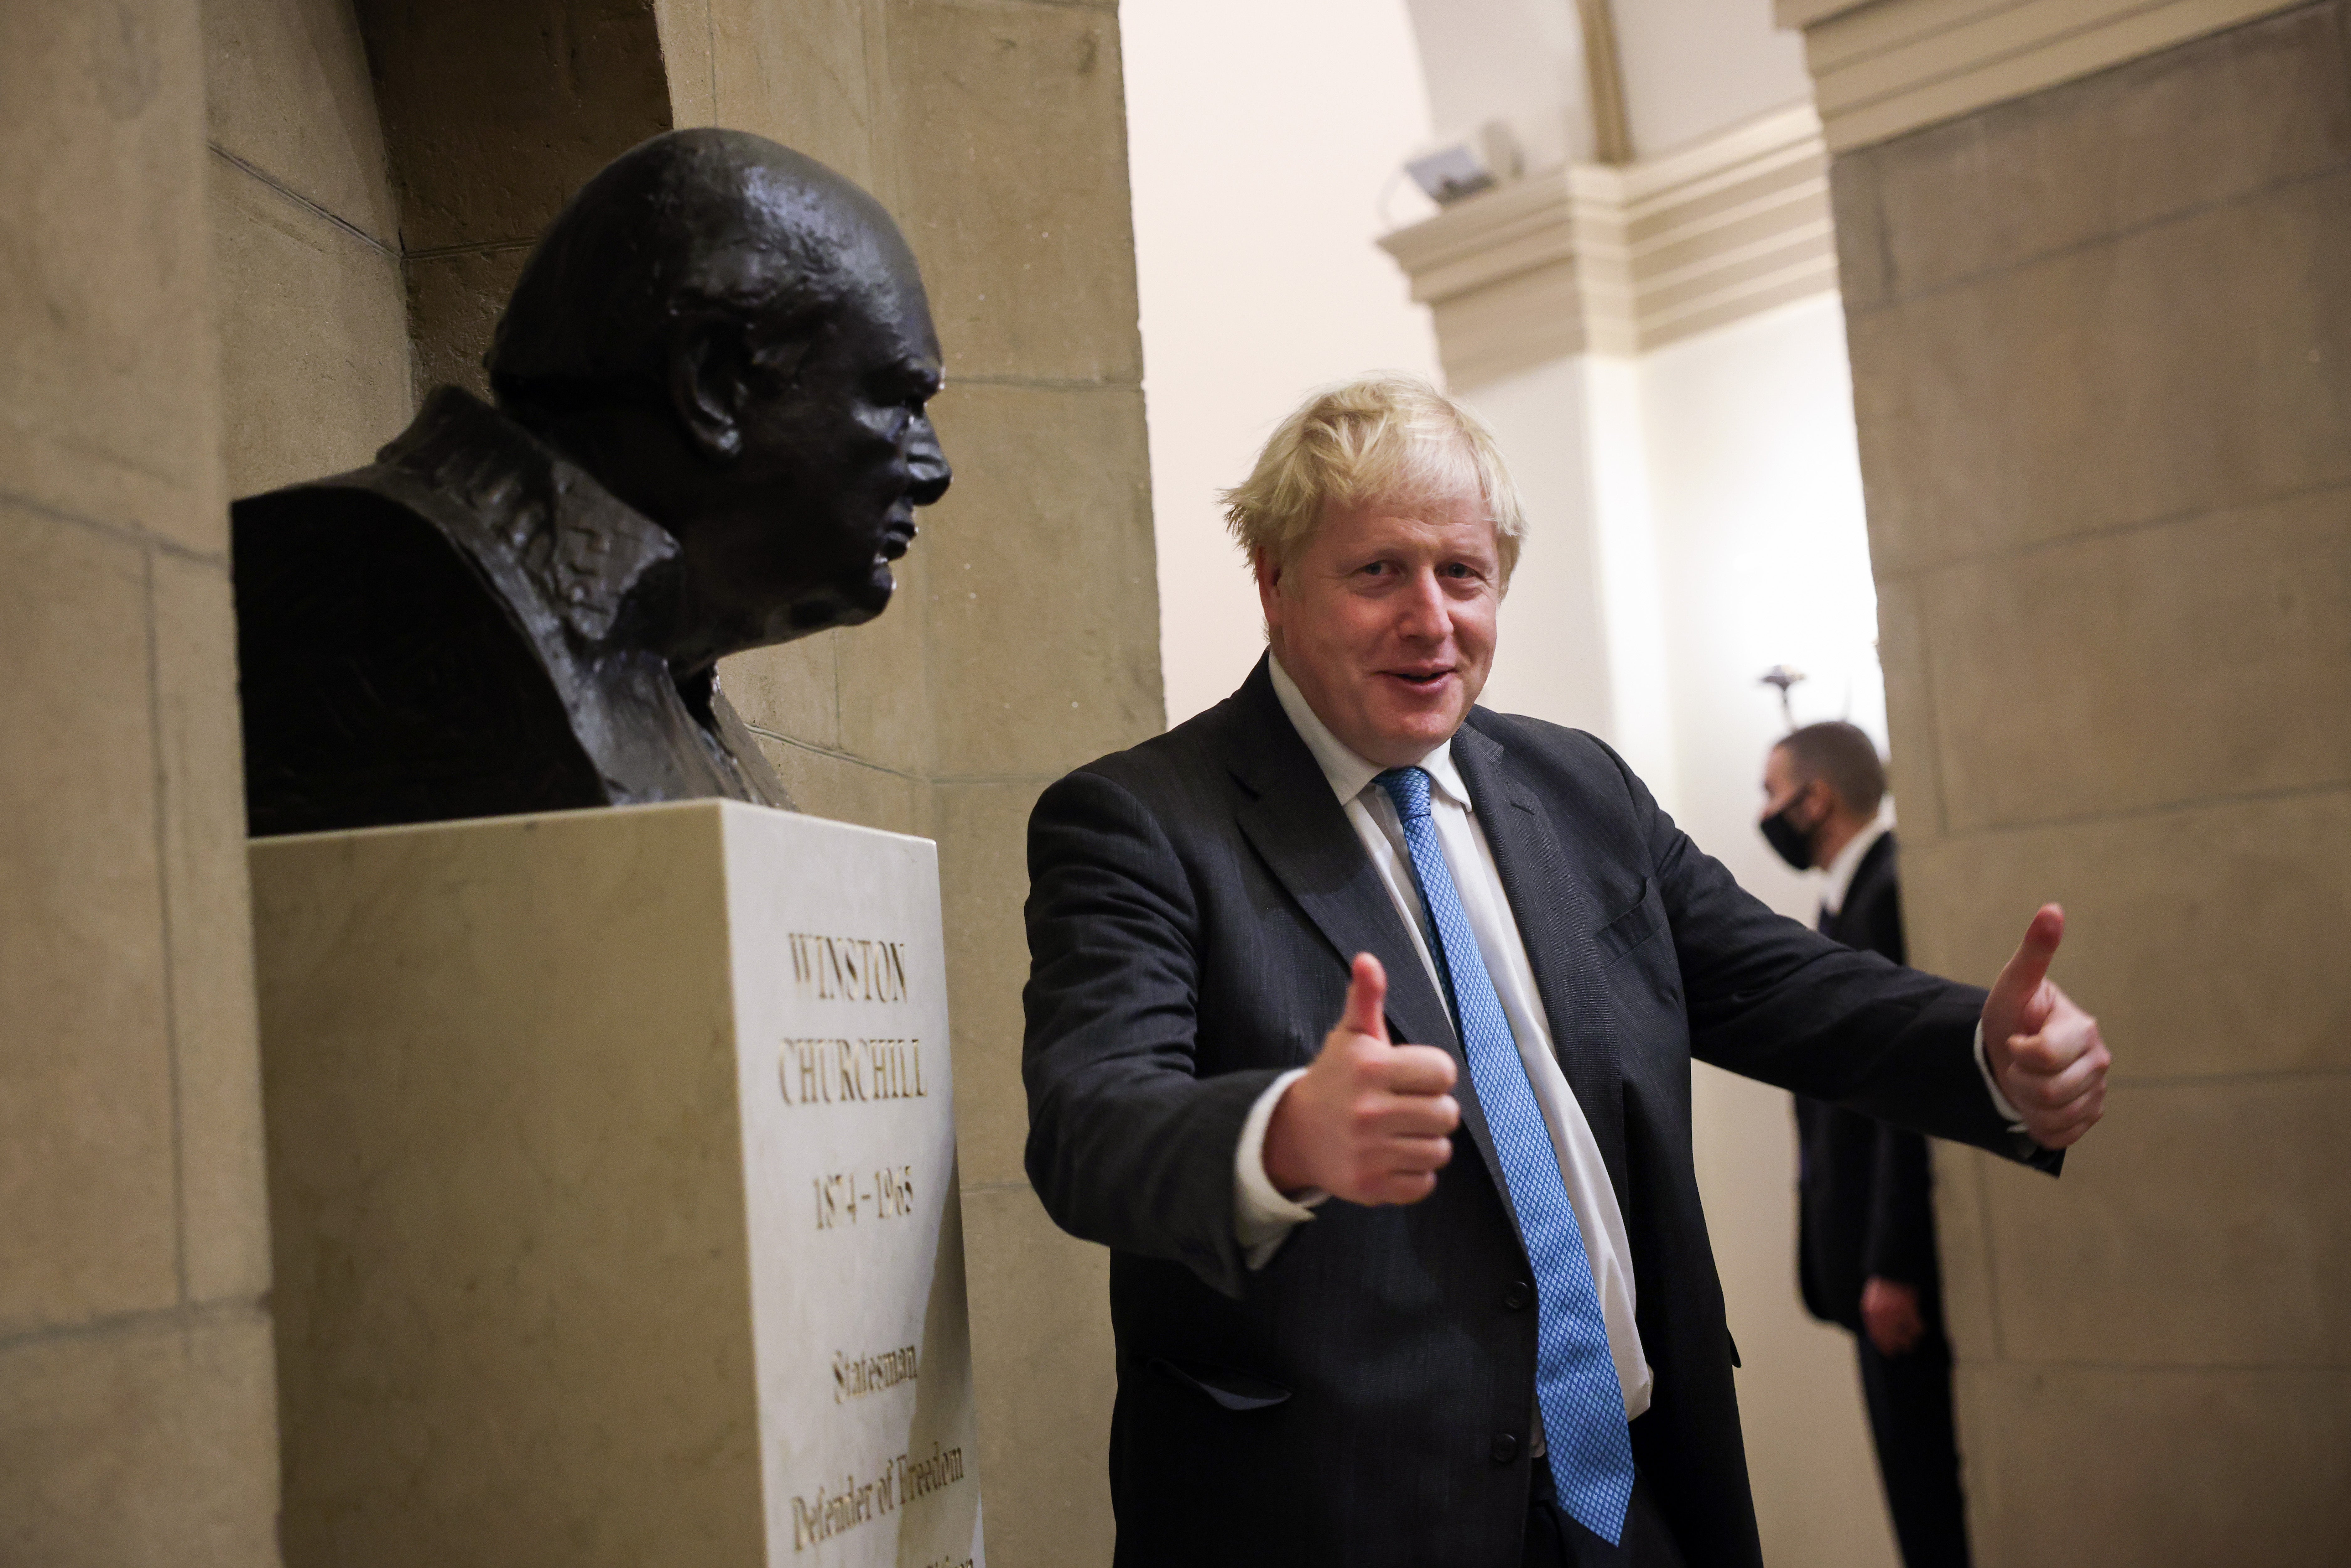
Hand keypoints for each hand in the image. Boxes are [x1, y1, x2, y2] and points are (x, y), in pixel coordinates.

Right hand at [1262, 953, 1461, 1204]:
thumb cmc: (1335, 1079)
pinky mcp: (1369, 1186)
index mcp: (1370, 1068)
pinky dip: (1415, 1174)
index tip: (1412, 1076)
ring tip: (1402, 1132)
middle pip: (1447, 1115)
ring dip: (1427, 1143)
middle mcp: (1368, 1111)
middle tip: (1408, 1106)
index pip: (1443, 1072)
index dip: (1433, 1073)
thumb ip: (1366, 998)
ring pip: (1439, 1151)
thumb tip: (1367, 960)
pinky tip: (1393, 1157)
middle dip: (1433, 1109)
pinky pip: (1423, 1185)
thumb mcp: (1349, 1036)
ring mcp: (1368, 1152)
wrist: (1295, 1134)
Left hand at [1860, 1277, 1924, 1355]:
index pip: (1876, 1336)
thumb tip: (1878, 1333)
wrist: (1891, 1269)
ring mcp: (1895, 1312)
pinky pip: (1916, 1326)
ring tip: (1912, 1342)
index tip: (1890, 1353)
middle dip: (1898, 1346)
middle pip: (1891, 1338)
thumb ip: (1873, 1316)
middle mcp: (1881, 1314)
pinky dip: (1919, 1329)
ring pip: (1905, 1335)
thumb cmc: (1882, 1285)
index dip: (1884, 1346)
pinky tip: (1920, 1329)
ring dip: (1910, 1340)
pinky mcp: (1908, 1307)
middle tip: (1904, 1349)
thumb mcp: (1870, 1300)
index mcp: (1870, 1311)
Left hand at [1981, 905, 2109, 1149]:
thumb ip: (2034, 951)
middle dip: (2019, 1077)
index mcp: (2084, 1030)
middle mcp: (2099, 1062)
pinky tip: (2036, 1101)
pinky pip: (2058, 1135)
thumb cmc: (2012, 1014)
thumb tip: (2052, 908)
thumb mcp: (2014, 983)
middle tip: (2019, 1060)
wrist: (2009, 1050)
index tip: (2016, 1038)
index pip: (2043, 1056)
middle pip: (2046, 1091)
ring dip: (2026, 1101)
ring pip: (2052, 1115)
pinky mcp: (2087, 1118)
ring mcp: (2096, 1094)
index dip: (2019, 1051)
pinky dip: (2038, 1123)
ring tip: (2026, 1077)